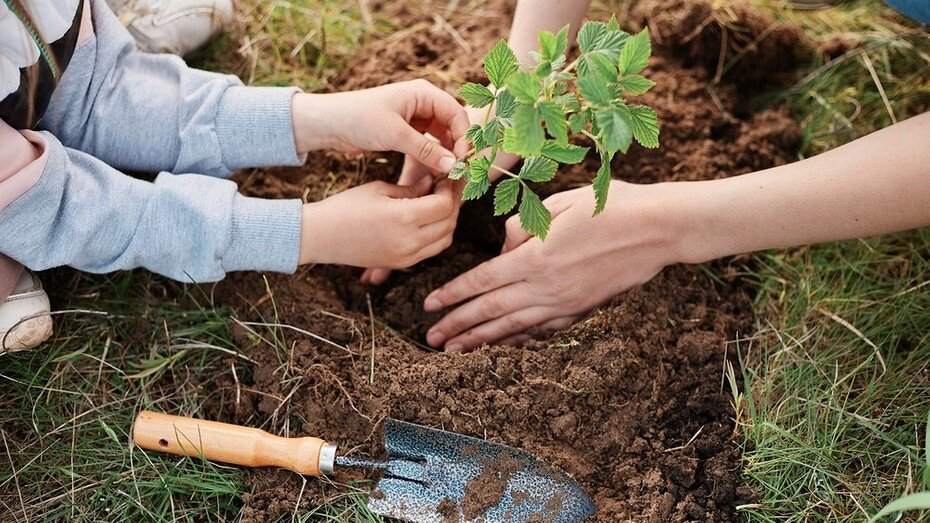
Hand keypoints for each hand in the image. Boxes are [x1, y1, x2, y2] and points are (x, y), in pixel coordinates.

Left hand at [292, 80, 469, 173]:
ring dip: (445, 155)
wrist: (328, 123)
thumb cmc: (359, 118)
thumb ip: (426, 150)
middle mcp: (423, 102)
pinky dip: (432, 157)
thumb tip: (453, 166)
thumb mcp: (394, 134)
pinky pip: (429, 145)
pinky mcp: (407, 132)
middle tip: (457, 172)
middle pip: (453, 126)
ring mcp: (416, 117)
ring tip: (446, 176)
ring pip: (442, 137)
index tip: (461, 161)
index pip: (457, 114)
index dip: (463, 137)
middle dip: (456, 148)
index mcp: (423, 93)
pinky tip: (434, 173)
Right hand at [359, 157, 464, 283]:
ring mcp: (406, 256)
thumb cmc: (347, 206)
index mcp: (405, 218)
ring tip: (439, 204)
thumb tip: (434, 182)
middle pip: (449, 223)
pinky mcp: (401, 264)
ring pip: (445, 240)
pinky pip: (431, 250)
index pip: (444, 205)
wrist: (321, 236)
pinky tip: (429, 220)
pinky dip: (437, 235)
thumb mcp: (381, 189)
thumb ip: (412, 188)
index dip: (449, 190)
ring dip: (448, 222)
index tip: (444, 178)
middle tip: (447, 189)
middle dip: (452, 204)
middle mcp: (410, 241)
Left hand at [422, 181, 682, 351]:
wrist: (659, 229)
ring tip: (455, 349)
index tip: (429, 306)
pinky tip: (502, 343)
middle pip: (490, 312)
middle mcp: (546, 288)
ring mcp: (565, 304)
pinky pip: (541, 329)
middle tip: (431, 338)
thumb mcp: (559, 204)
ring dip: (480, 340)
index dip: (453, 295)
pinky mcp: (582, 310)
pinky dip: (517, 338)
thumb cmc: (610, 206)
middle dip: (457, 326)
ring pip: (513, 328)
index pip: (481, 282)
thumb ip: (521, 229)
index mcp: (536, 259)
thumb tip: (502, 251)